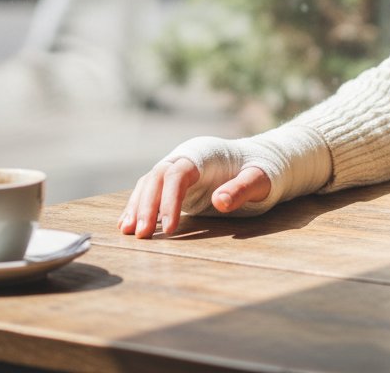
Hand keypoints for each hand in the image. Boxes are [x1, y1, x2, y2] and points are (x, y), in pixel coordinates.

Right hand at [118, 147, 272, 237]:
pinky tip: (128, 225)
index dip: (170, 200)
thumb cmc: (262, 170)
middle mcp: (187, 156)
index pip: (178, 174)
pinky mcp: (174, 181)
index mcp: (206, 153)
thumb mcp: (261, 179)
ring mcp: (178, 167)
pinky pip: (150, 189)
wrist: (259, 160)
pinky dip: (138, 205)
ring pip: (150, 182)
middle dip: (147, 205)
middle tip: (142, 236)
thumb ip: (242, 188)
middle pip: (158, 177)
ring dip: (137, 206)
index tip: (170, 229)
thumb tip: (220, 202)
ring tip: (129, 233)